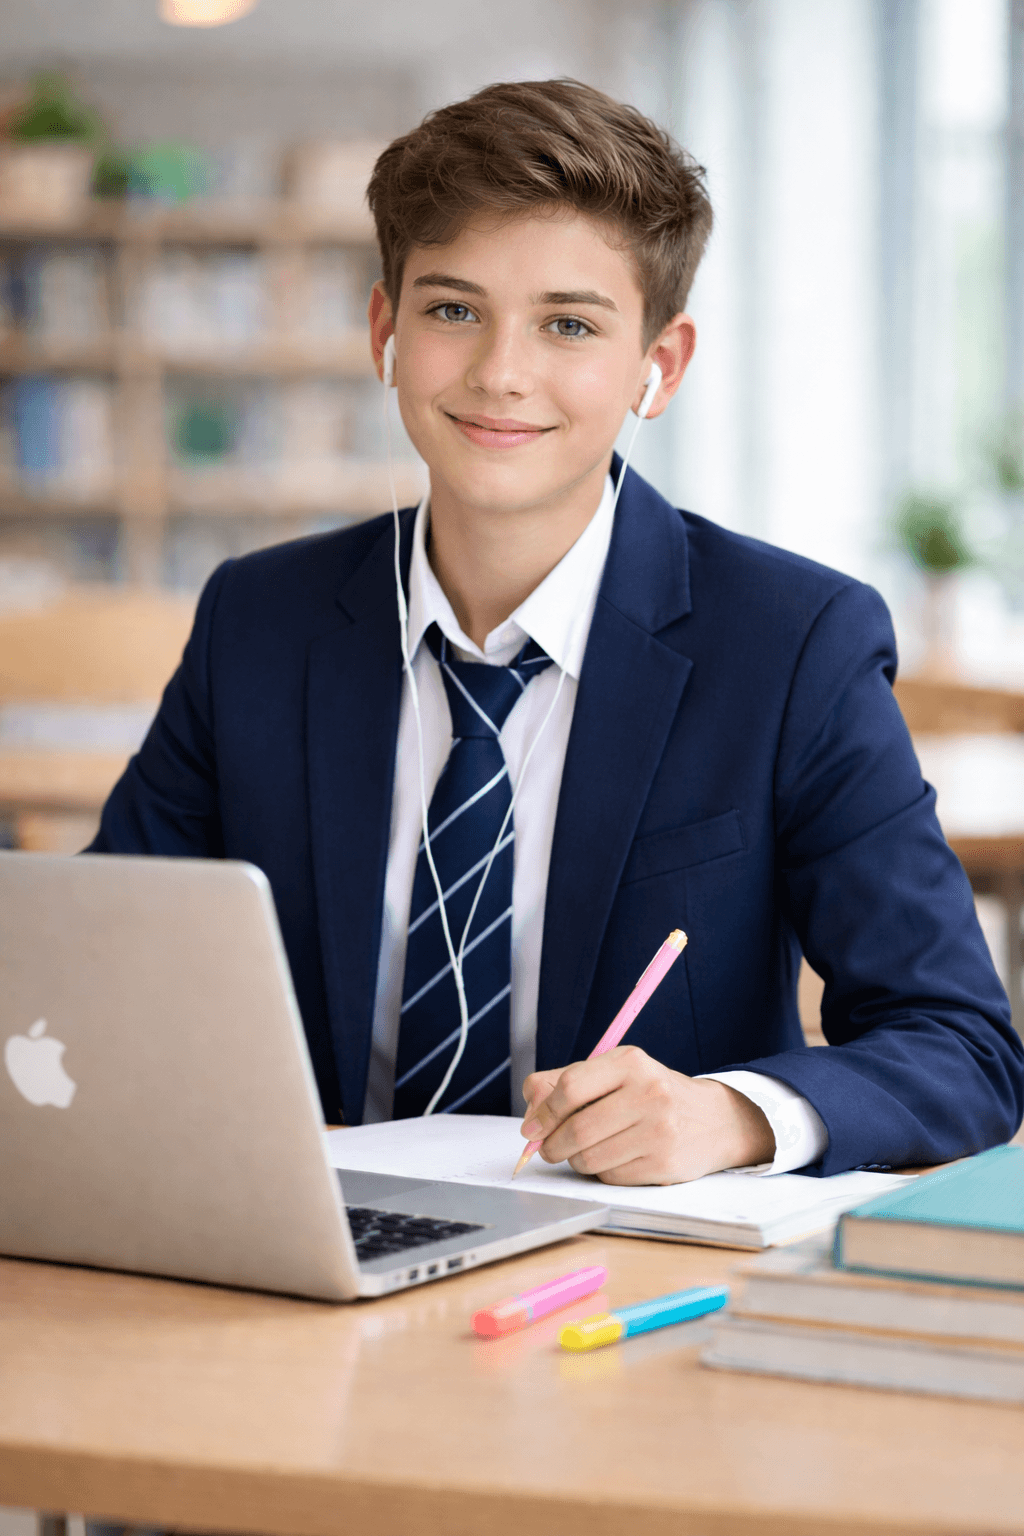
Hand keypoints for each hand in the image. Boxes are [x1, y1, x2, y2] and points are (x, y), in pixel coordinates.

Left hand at [520, 1045, 774, 1184]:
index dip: (543, 1113)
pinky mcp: (664, 1164)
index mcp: (630, 1062)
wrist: (714, 1120)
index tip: (531, 1128)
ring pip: (590, 1158)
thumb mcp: (615, 1073)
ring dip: (576, 1160)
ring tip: (585, 1150)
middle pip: (577, 1129)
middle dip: (552, 1145)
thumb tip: (530, 1108)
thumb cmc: (651, 1094)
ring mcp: (659, 1130)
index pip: (570, 1088)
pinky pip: (610, 1176)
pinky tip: (614, 1158)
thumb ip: (566, 1082)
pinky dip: (601, 1172)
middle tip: (549, 1148)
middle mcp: (648, 1093)